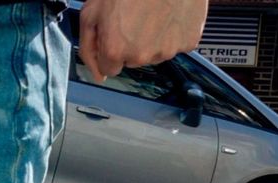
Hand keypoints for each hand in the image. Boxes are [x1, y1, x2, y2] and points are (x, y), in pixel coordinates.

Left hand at [77, 0, 207, 82]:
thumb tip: (97, 75)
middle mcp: (141, 55)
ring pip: (154, 53)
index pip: (108, 69)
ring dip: (151, 38)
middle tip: (133, 15)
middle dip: (130, 43)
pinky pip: (176, 44)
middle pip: (132, 61)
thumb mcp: (91, 12)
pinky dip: (172, 32)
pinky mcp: (188, 41)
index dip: (109, 49)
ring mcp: (167, 50)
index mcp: (115, 49)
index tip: (114, 32)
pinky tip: (168, 13)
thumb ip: (89, 47)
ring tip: (152, 11)